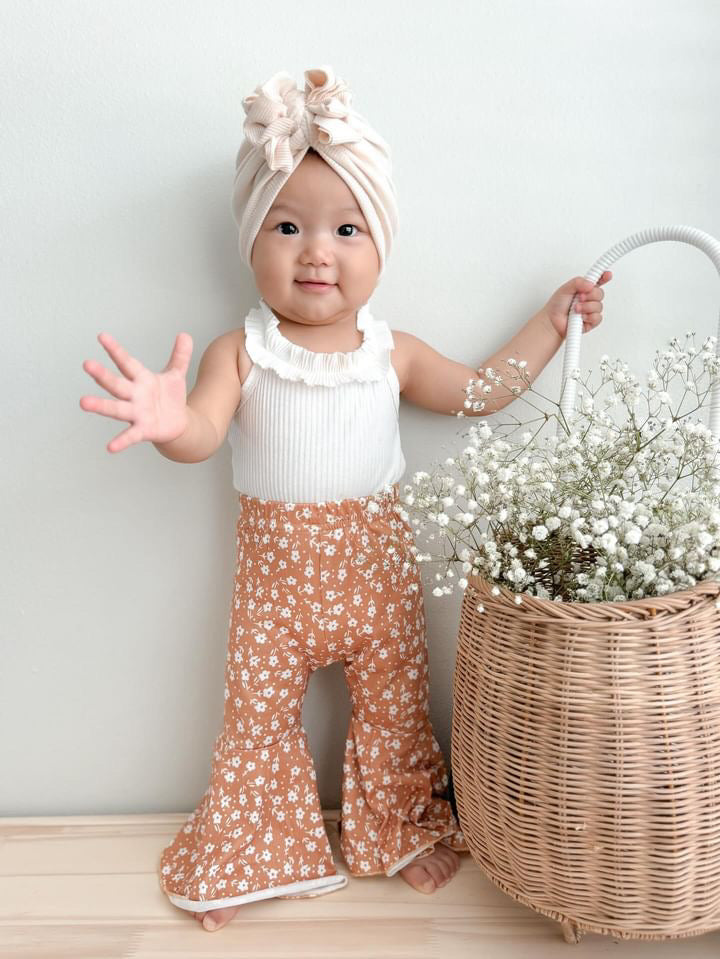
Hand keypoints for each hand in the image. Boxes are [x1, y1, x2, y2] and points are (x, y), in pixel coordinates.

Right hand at [80, 332, 192, 452]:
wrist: (178, 423)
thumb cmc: (170, 397)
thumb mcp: (176, 375)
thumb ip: (180, 356)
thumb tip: (186, 335)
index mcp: (141, 379)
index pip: (126, 362)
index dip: (115, 349)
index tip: (102, 336)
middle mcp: (134, 395)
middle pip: (116, 384)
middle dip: (102, 375)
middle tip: (86, 364)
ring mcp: (136, 413)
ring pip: (116, 409)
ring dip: (101, 406)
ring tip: (83, 402)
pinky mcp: (143, 430)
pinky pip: (130, 436)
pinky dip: (121, 441)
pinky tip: (110, 447)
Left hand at [543, 270, 612, 338]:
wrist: (552, 322)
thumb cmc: (556, 306)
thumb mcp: (565, 289)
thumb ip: (578, 282)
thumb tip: (590, 284)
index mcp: (584, 288)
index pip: (598, 281)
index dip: (604, 277)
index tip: (608, 274)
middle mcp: (588, 298)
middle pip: (600, 293)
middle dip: (590, 295)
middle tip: (579, 298)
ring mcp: (591, 310)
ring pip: (599, 306)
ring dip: (586, 307)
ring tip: (575, 309)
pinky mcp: (591, 321)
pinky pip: (597, 318)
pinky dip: (588, 317)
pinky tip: (581, 317)